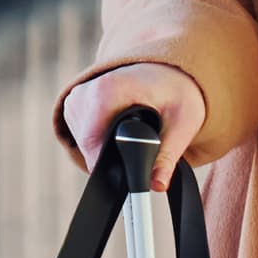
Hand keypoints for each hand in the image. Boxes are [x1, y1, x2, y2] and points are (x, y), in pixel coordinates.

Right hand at [63, 64, 205, 183]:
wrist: (168, 71)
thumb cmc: (176, 92)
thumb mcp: (183, 123)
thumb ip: (168, 156)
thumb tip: (156, 185)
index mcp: (109, 90)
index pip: (94, 143)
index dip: (112, 165)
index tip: (131, 176)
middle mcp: (87, 90)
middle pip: (88, 146)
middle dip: (113, 158)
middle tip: (142, 150)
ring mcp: (77, 97)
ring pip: (83, 144)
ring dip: (107, 150)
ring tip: (134, 134)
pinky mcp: (74, 104)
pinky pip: (81, 136)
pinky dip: (100, 141)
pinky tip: (120, 129)